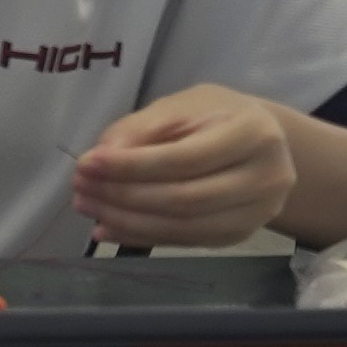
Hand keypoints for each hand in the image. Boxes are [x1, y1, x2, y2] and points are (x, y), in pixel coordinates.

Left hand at [69, 89, 303, 248]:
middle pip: (183, 198)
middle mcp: (266, 177)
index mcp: (254, 133)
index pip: (185, 159)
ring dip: (125, 220)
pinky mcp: (238, 236)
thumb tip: (101, 156)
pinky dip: (139, 235)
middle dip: (122, 195)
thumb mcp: (183, 106)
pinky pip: (182, 241)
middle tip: (80, 187)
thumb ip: (142, 127)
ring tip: (87, 205)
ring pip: (181, 226)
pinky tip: (107, 225)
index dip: (132, 166)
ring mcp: (256, 213)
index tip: (87, 163)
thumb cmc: (216, 117)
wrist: (261, 145)